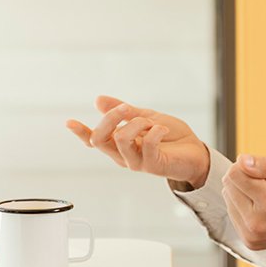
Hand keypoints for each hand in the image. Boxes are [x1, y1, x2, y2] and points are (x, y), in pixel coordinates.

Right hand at [66, 95, 210, 187]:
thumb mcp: (145, 117)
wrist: (196, 151)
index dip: (80, 132)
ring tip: (151, 122)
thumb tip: (98, 100)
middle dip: (110, 118)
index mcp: (119, 143)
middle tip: (126, 108)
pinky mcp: (154, 165)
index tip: (69, 121)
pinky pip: (147, 146)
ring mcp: (137, 162)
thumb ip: (123, 112)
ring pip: (121, 141)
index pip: (94, 140)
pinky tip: (162, 129)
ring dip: (136, 124)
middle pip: (100, 140)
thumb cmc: (171, 136)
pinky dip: (155, 131)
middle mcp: (124, 155)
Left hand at [222, 155, 265, 250]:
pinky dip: (245, 207)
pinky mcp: (250, 241)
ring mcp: (252, 235)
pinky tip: (264, 208)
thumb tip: (242, 161)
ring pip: (228, 199)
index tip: (265, 171)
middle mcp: (258, 222)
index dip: (247, 166)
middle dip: (245, 178)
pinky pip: (233, 214)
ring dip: (243, 193)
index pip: (234, 174)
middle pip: (228, 185)